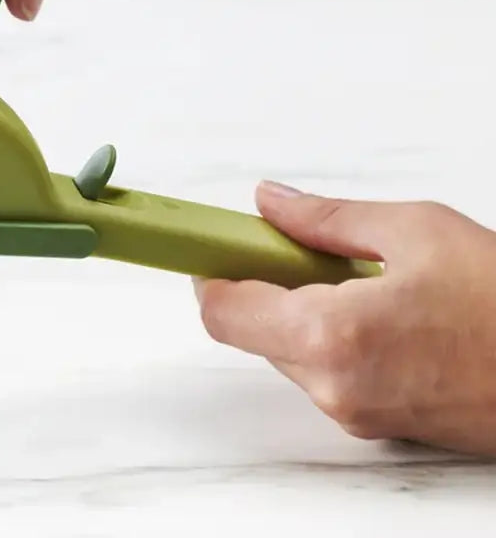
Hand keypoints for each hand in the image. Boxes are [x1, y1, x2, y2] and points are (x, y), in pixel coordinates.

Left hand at [193, 180, 495, 456]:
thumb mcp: (416, 230)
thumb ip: (326, 218)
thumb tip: (270, 202)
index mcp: (331, 335)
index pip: (223, 312)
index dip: (209, 270)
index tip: (212, 242)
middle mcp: (334, 386)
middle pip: (251, 329)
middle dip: (261, 281)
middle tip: (292, 242)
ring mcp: (356, 412)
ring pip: (288, 350)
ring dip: (298, 308)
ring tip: (355, 274)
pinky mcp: (380, 424)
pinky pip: (326, 372)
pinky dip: (329, 335)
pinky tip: (375, 306)